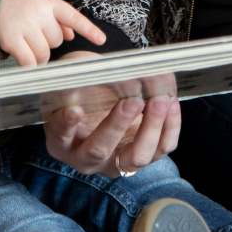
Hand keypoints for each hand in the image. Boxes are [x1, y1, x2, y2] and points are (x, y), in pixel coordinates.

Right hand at [0, 0, 104, 66]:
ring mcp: (25, 26)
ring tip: (29, 46)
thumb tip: (73, 35)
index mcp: (49, 3)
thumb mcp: (41, 3)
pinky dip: (30, 66)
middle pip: (57, 41)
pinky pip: (29, 61)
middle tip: (36, 34)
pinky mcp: (12, 39)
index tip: (101, 40)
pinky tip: (26, 62)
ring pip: (44, 53)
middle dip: (49, 42)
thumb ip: (58, 18)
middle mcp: (39, 13)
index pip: (72, 17)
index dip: (88, 29)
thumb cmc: (20, 4)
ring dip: (39, 56)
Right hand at [44, 84, 180, 176]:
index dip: (66, 123)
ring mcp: (117, 162)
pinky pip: (161, 149)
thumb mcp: (77, 78)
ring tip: (158, 100)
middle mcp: (86, 158)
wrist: (101, 100)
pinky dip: (169, 126)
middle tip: (131, 100)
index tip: (74, 109)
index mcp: (60, 140)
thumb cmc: (84, 87)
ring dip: (150, 127)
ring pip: (136, 156)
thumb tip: (108, 69)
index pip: (60, 134)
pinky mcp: (144, 157)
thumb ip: (84, 76)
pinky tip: (171, 102)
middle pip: (99, 150)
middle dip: (117, 124)